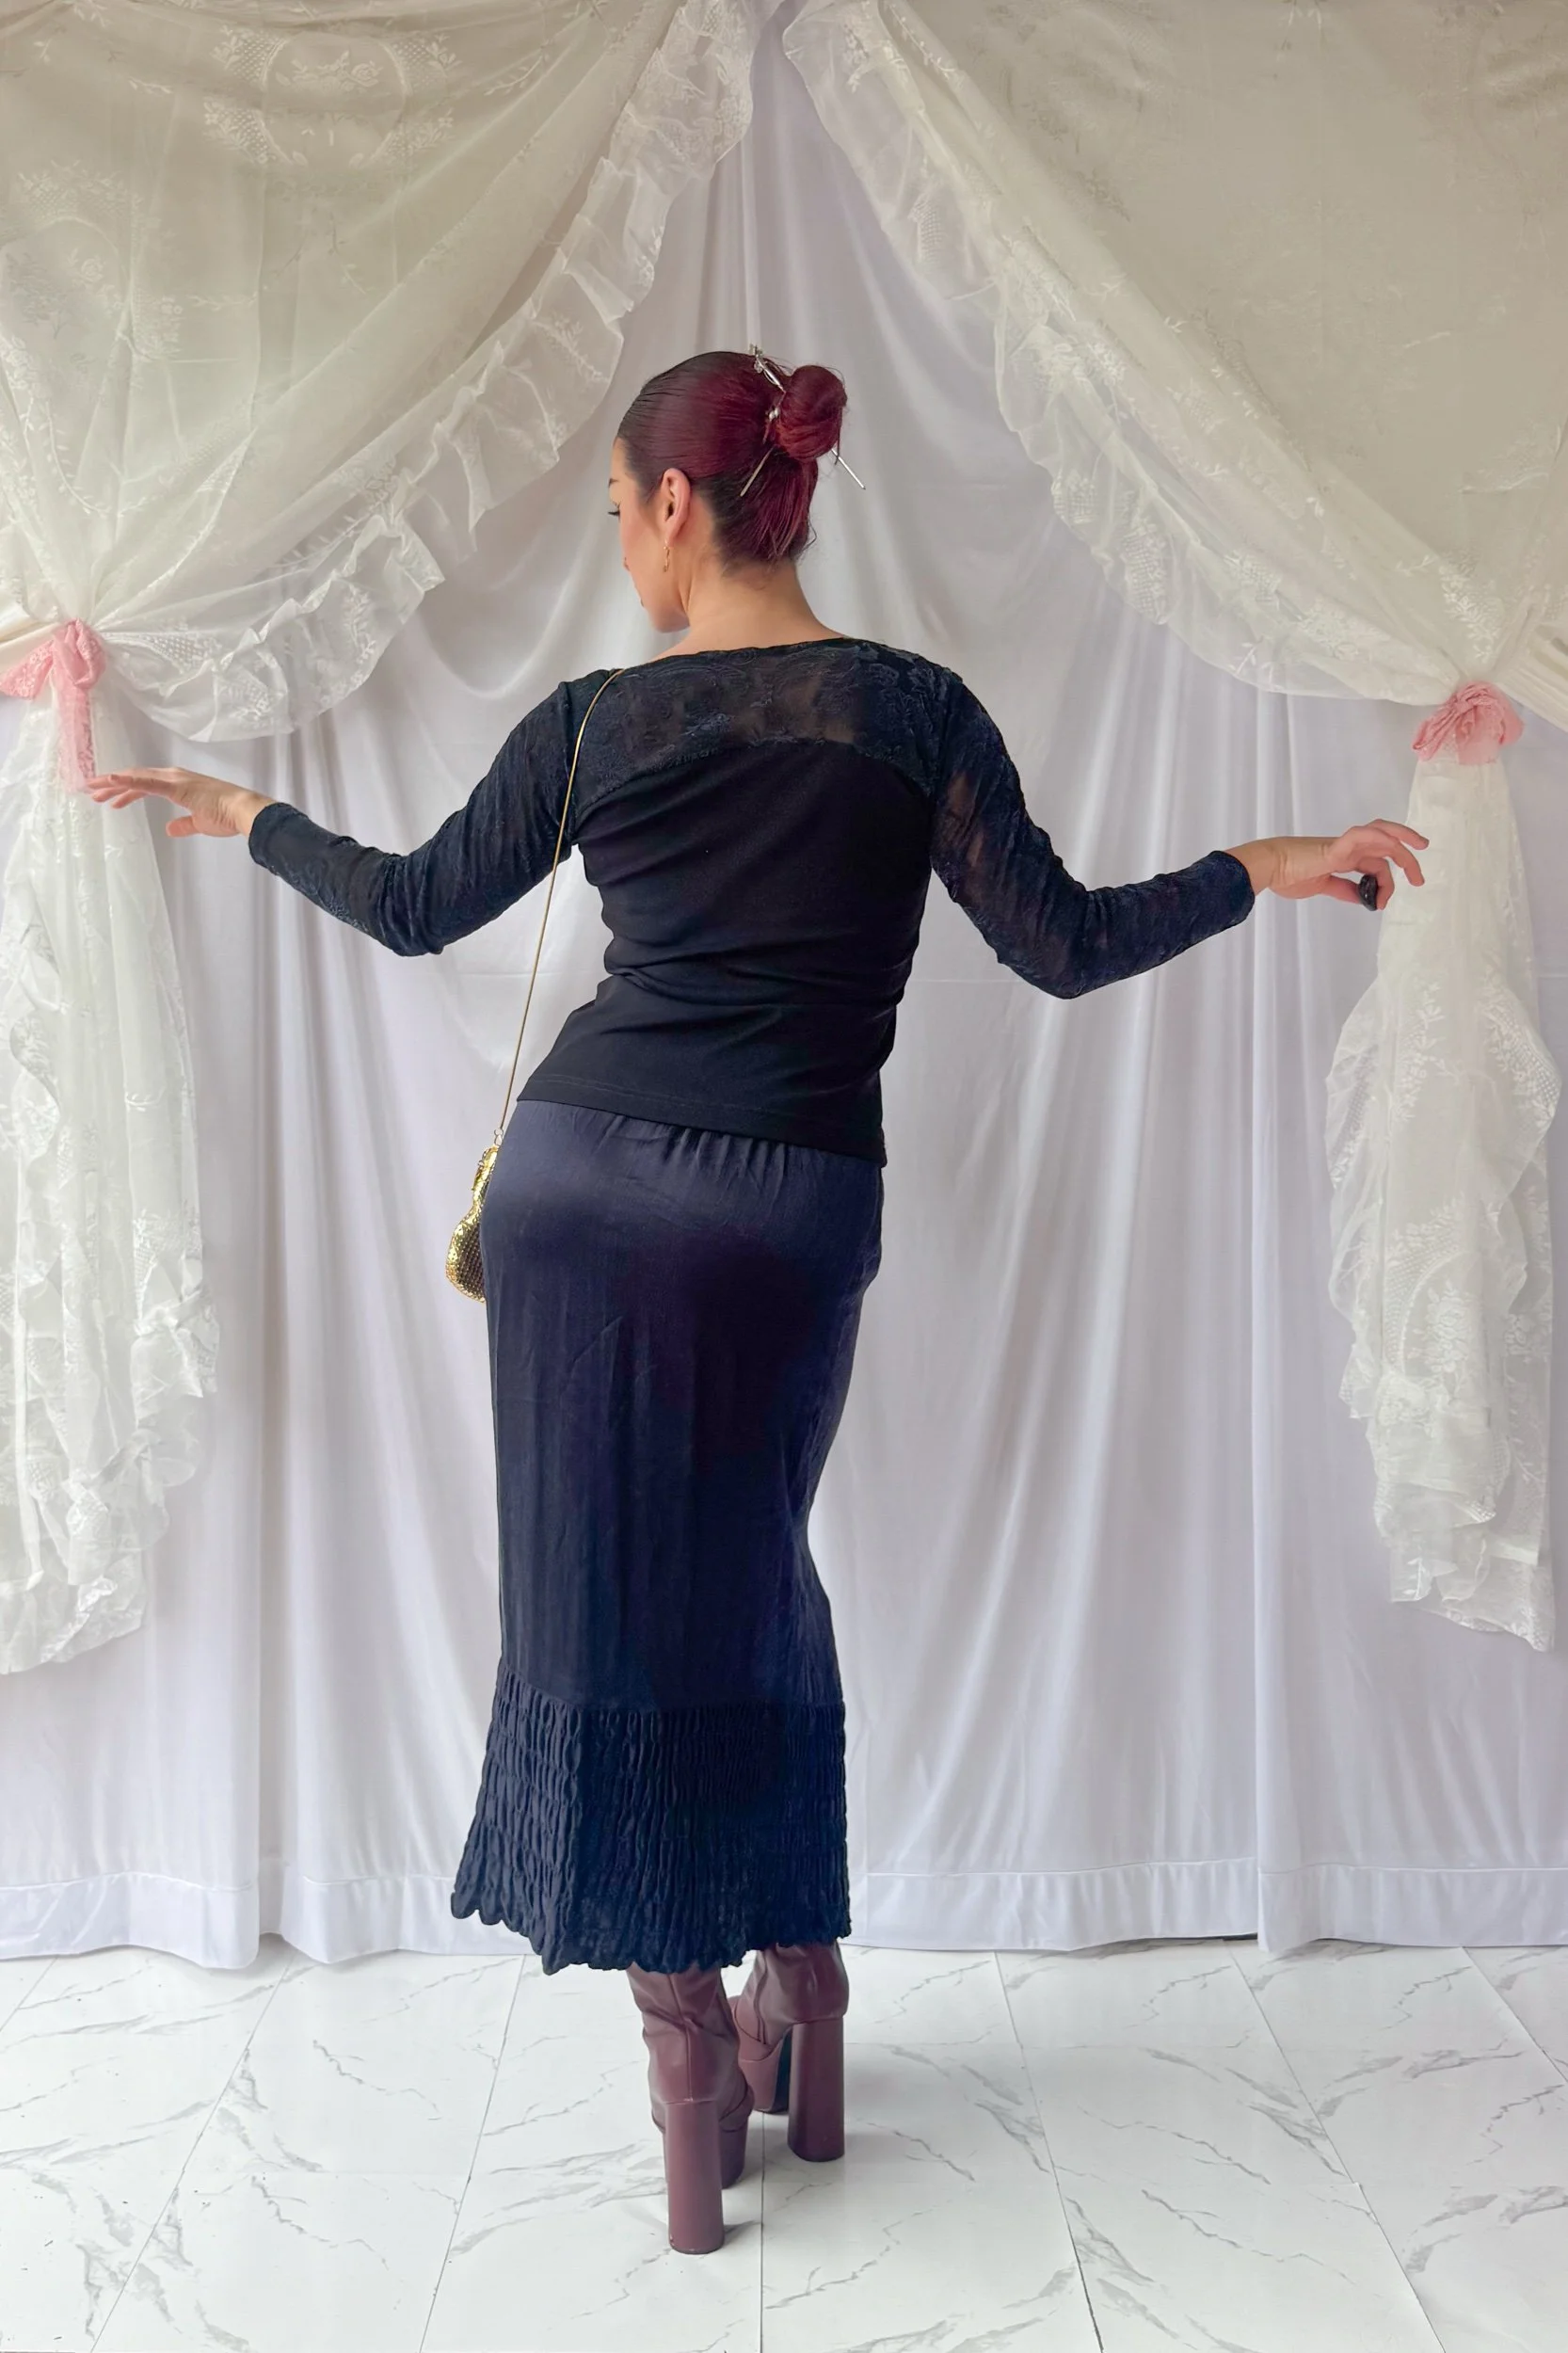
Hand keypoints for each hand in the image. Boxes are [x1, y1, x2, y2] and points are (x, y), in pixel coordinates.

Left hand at [85, 765, 273, 839]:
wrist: (243, 810)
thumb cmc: (227, 816)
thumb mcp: (200, 823)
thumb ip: (183, 825)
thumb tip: (169, 829)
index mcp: (178, 783)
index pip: (144, 784)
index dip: (125, 789)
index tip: (108, 797)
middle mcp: (173, 776)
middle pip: (135, 777)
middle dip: (111, 784)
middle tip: (92, 791)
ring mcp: (174, 779)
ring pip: (135, 777)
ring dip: (113, 783)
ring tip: (94, 791)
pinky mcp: (176, 785)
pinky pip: (147, 781)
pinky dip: (128, 779)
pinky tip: (112, 780)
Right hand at [1228, 822, 1428, 908]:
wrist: (1268, 866)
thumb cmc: (1288, 876)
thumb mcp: (1322, 887)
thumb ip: (1344, 890)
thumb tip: (1364, 898)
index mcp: (1344, 857)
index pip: (1375, 863)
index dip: (1385, 883)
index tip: (1381, 904)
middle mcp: (1348, 848)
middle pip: (1385, 844)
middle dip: (1406, 857)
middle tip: (1419, 878)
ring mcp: (1344, 845)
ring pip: (1381, 834)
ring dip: (1403, 843)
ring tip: (1417, 858)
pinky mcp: (1336, 846)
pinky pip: (1363, 836)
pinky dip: (1381, 840)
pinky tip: (1393, 849)